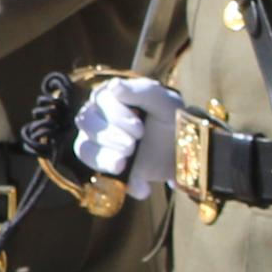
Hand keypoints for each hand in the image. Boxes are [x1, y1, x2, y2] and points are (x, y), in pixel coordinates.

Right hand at [74, 74, 183, 197]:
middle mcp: (99, 117)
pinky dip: (115, 177)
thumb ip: (143, 92)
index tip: (139, 128)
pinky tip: (142, 185)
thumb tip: (112, 86)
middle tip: (132, 145)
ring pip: (83, 146)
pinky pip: (94, 169)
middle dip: (109, 136)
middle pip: (86, 122)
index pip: (99, 100)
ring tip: (124, 162)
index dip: (115, 115)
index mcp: (113, 97)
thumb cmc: (173, 119)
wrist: (188, 149)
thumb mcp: (166, 104)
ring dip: (104, 156)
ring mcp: (98, 142)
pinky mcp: (104, 163)